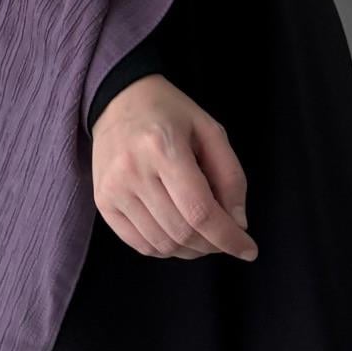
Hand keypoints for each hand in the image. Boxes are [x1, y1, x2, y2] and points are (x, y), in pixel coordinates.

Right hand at [90, 75, 257, 263]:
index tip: (248, 249)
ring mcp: (114, 189)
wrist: (118, 100)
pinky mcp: (103, 202)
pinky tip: (178, 234)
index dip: (228, 237)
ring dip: (191, 250)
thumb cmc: (169, 113)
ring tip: (203, 234)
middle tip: (226, 237)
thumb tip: (238, 224)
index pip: (199, 211)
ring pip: (162, 245)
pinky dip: (166, 248)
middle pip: (182, 232)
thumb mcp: (210, 130)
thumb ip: (230, 175)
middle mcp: (134, 170)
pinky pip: (140, 244)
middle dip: (213, 244)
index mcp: (164, 146)